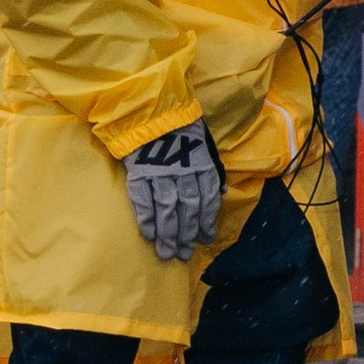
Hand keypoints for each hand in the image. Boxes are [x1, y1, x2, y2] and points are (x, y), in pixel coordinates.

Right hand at [124, 120, 223, 259]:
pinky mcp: (139, 172)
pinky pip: (143, 200)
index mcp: (202, 163)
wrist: (150, 110)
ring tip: (168, 252)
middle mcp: (184, 170)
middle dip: (187, 233)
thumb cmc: (181, 128)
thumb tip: (224, 192)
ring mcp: (160, 172)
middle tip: (184, 253)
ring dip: (168, 233)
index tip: (205, 239)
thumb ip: (213, 167)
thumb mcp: (204, 143)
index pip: (208, 198)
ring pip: (168, 208)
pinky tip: (149, 235)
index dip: (207, 221)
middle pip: (188, 207)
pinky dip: (147, 219)